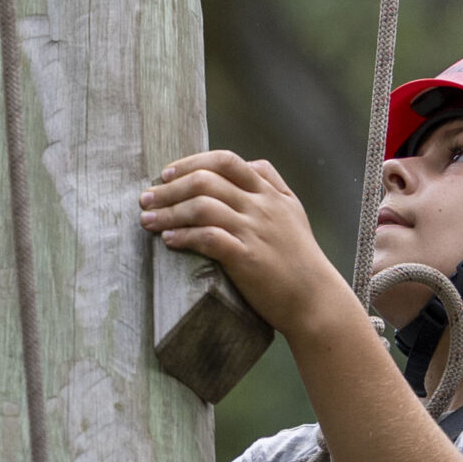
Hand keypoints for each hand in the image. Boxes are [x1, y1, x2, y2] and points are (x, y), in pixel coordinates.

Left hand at [139, 153, 355, 346]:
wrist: (316, 300)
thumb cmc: (301, 261)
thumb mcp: (293, 213)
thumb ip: (272, 186)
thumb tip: (248, 167)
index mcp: (271, 193)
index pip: (227, 161)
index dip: (193, 162)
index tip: (168, 173)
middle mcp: (262, 206)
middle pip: (207, 180)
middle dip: (170, 186)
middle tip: (147, 197)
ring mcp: (254, 230)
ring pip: (202, 205)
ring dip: (169, 212)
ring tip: (147, 220)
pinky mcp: (247, 258)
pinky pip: (208, 238)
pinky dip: (184, 236)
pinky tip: (168, 241)